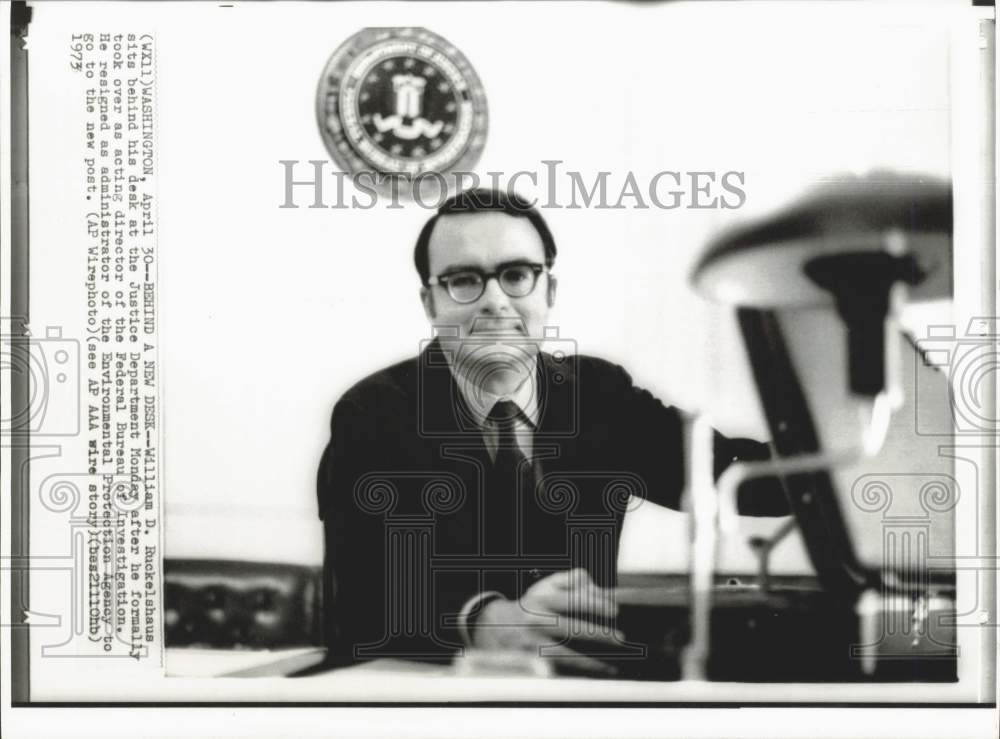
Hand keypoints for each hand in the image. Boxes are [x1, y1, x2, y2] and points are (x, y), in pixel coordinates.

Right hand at [471, 568, 623, 675]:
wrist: (497, 627)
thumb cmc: (532, 605)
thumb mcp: (546, 586)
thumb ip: (572, 580)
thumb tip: (597, 588)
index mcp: (543, 600)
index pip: (571, 601)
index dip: (594, 605)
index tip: (615, 610)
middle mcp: (537, 621)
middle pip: (572, 628)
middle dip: (599, 635)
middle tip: (621, 638)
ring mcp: (533, 644)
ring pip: (567, 654)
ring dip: (593, 661)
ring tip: (613, 663)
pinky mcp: (533, 661)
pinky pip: (561, 669)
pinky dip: (581, 673)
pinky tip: (598, 672)